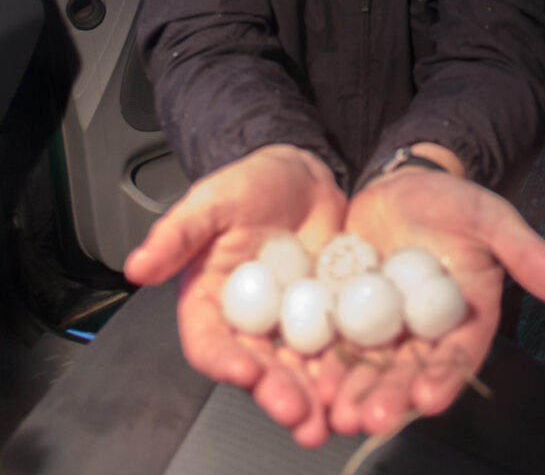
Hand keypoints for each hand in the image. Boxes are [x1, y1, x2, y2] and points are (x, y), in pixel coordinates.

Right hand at [124, 144, 346, 445]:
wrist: (302, 175)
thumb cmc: (248, 184)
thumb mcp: (210, 201)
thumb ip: (176, 234)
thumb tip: (136, 266)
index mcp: (210, 304)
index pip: (208, 343)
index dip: (223, 362)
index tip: (244, 371)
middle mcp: (249, 324)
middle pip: (258, 368)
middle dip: (276, 393)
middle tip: (296, 411)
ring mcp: (291, 325)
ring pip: (299, 370)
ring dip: (313, 398)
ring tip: (328, 417)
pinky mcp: (329, 319)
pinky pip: (337, 349)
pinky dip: (348, 370)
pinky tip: (362, 382)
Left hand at [314, 168, 544, 438]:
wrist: (402, 182)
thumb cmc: (453, 200)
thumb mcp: (491, 218)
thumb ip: (526, 252)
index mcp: (463, 320)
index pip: (456, 358)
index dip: (443, 379)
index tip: (427, 399)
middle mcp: (421, 332)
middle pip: (405, 373)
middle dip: (387, 398)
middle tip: (366, 418)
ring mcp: (381, 324)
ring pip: (366, 365)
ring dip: (350, 390)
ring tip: (333, 409)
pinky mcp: (344, 309)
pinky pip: (331, 337)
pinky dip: (319, 356)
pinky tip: (303, 372)